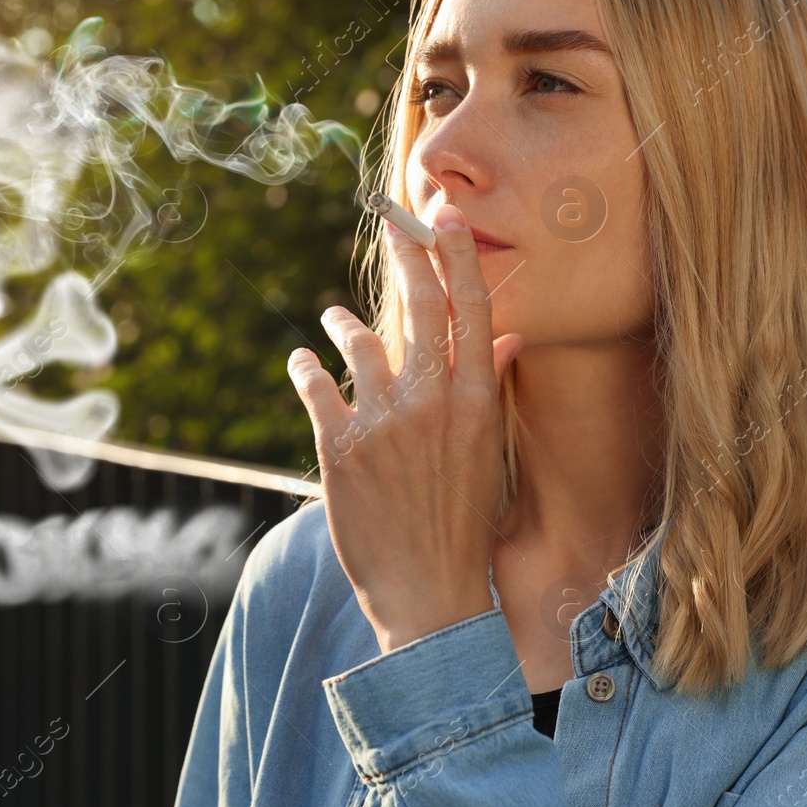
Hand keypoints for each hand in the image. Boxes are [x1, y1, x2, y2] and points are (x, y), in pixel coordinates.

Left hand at [287, 203, 523, 652]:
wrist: (430, 592)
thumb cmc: (464, 523)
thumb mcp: (489, 454)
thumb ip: (489, 390)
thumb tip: (503, 339)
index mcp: (475, 400)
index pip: (470, 308)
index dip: (455, 254)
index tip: (442, 214)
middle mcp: (432, 401)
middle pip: (417, 306)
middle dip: (404, 255)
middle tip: (391, 221)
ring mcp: (384, 423)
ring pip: (358, 341)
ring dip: (342, 322)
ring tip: (332, 319)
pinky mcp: (339, 448)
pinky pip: (315, 386)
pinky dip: (306, 367)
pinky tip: (302, 361)